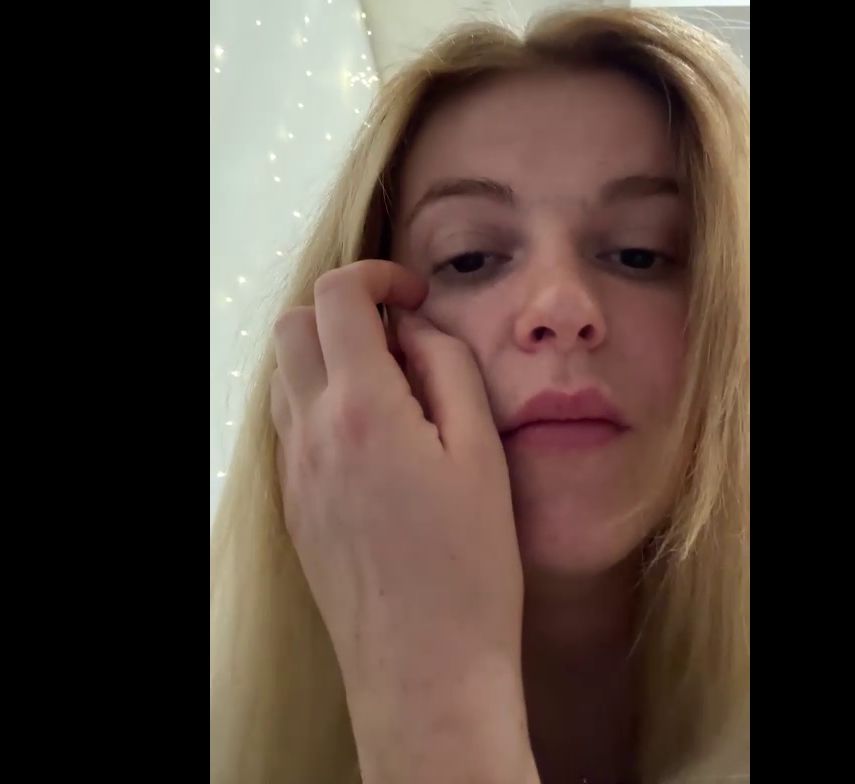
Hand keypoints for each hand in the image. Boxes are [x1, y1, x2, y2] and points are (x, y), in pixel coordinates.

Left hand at [271, 260, 534, 783]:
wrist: (424, 667)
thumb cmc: (468, 565)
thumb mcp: (482, 452)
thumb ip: (448, 368)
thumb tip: (415, 328)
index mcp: (362, 408)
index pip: (338, 298)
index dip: (377, 276)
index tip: (413, 295)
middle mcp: (312, 432)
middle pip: (294, 327)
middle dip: (343, 308)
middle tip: (399, 335)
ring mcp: (294, 470)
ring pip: (284, 374)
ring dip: (327, 354)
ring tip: (389, 384)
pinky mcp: (294, 503)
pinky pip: (290, 422)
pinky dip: (320, 399)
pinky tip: (372, 433)